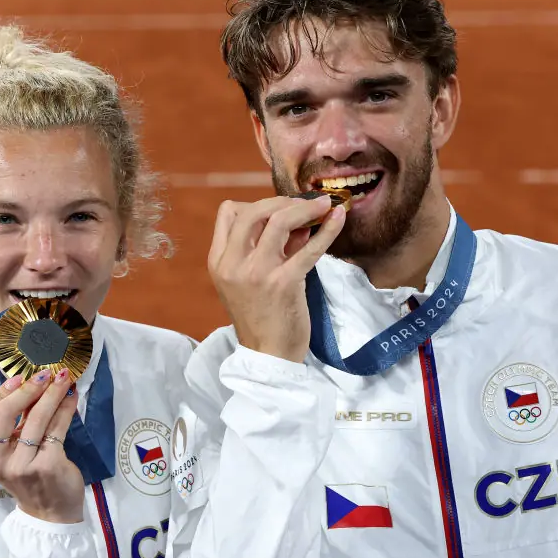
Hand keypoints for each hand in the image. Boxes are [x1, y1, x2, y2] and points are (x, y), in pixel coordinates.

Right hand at [0, 368, 84, 522]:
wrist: (50, 512)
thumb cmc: (28, 475)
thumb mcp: (10, 451)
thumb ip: (13, 422)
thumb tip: (30, 382)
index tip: (19, 378)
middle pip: (3, 412)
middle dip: (26, 389)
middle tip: (44, 374)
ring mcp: (21, 465)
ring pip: (35, 418)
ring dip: (51, 393)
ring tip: (63, 378)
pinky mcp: (47, 465)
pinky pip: (57, 427)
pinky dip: (66, 408)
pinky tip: (72, 397)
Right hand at [208, 194, 345, 362]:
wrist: (268, 357)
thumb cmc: (261, 318)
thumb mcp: (250, 280)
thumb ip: (268, 247)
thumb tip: (297, 217)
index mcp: (219, 262)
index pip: (229, 213)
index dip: (256, 204)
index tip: (278, 211)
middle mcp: (233, 264)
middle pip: (253, 211)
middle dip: (280, 200)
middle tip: (302, 205)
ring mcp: (257, 273)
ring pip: (279, 220)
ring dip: (304, 207)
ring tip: (323, 204)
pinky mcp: (284, 283)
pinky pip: (309, 248)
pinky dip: (328, 229)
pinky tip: (338, 217)